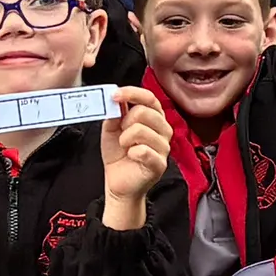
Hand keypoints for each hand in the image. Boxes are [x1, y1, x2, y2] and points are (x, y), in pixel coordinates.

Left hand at [99, 86, 173, 222]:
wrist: (118, 182)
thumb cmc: (118, 155)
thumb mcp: (111, 129)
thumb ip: (115, 113)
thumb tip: (115, 99)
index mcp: (153, 117)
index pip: (149, 97)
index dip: (132, 93)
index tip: (115, 95)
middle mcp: (163, 130)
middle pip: (144, 111)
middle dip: (125, 121)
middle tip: (121, 133)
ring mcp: (163, 147)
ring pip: (141, 130)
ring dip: (125, 138)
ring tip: (125, 146)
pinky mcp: (160, 164)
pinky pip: (143, 150)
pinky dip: (131, 152)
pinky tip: (131, 156)